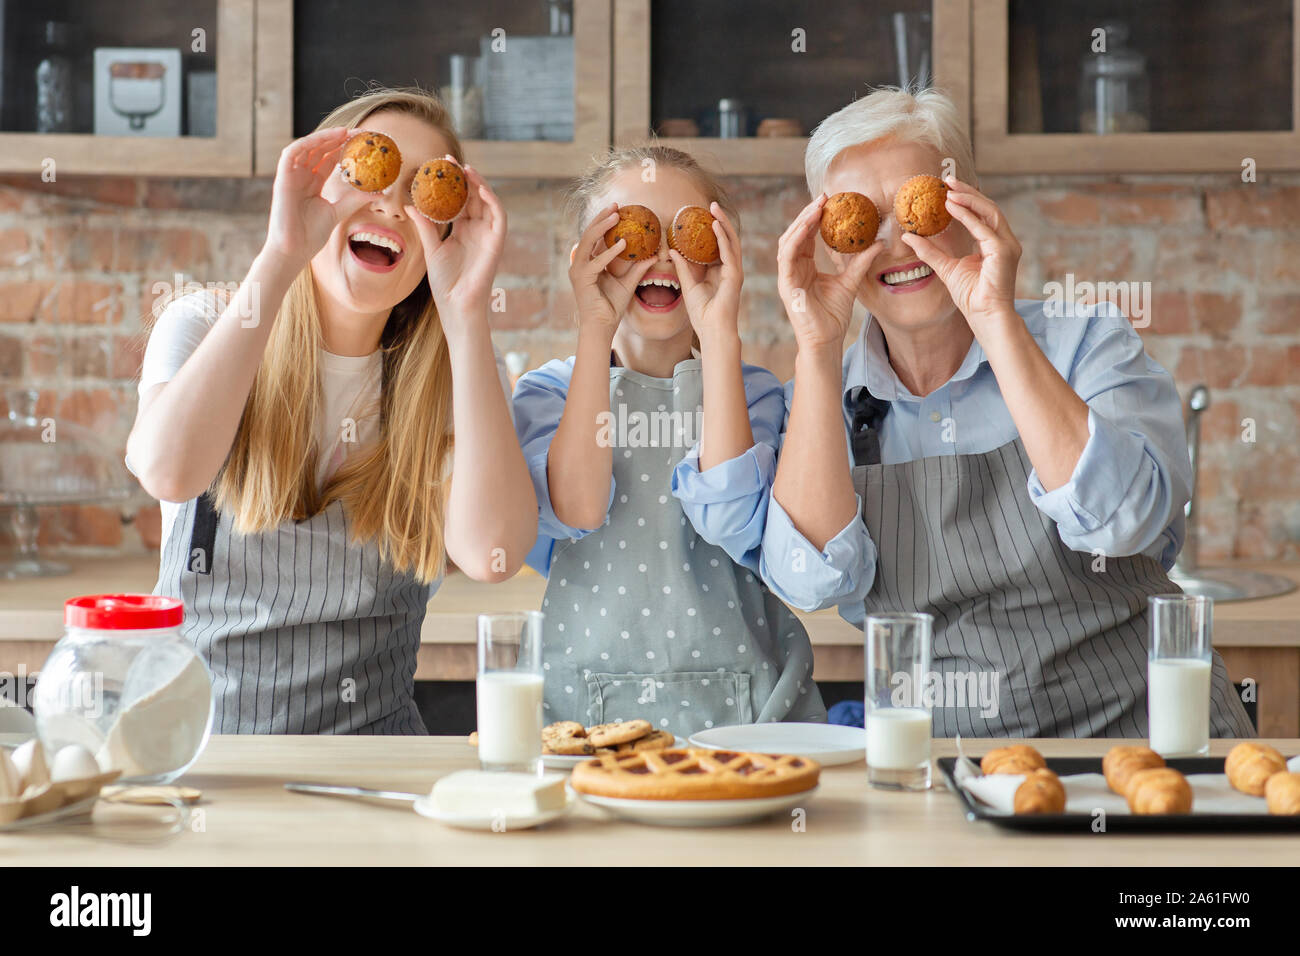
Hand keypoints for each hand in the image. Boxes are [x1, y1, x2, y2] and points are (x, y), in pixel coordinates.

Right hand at [263, 127, 372, 270]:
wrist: (294, 250)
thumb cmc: (311, 235)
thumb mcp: (339, 212)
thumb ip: (355, 200)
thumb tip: (379, 192)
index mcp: (313, 183)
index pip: (329, 159)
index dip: (345, 148)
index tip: (364, 143)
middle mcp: (302, 176)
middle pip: (320, 150)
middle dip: (338, 138)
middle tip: (359, 133)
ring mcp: (291, 176)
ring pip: (306, 147)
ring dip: (324, 137)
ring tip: (344, 132)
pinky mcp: (282, 179)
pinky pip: (291, 154)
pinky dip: (306, 143)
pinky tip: (323, 139)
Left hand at [405, 160, 506, 321]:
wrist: (456, 304)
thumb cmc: (445, 282)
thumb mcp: (431, 248)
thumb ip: (425, 226)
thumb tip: (410, 206)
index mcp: (462, 230)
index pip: (460, 200)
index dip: (452, 183)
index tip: (438, 166)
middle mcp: (477, 229)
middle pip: (474, 196)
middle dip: (464, 177)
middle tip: (448, 160)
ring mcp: (487, 235)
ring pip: (488, 202)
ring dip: (479, 184)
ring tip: (465, 169)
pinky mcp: (496, 242)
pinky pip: (499, 217)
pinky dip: (492, 201)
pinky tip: (480, 189)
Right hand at [568, 203, 654, 333]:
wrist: (602, 326)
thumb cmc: (611, 307)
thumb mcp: (628, 283)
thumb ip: (638, 269)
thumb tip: (654, 256)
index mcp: (589, 262)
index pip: (596, 236)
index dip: (605, 221)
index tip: (619, 209)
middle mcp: (581, 263)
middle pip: (589, 233)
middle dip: (602, 217)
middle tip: (617, 205)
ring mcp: (578, 270)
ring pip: (588, 241)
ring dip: (602, 227)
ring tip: (616, 215)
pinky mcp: (581, 279)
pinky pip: (596, 262)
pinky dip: (608, 252)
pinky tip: (622, 244)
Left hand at [669, 202, 741, 341]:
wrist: (712, 330)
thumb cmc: (702, 313)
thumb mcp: (687, 285)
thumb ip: (682, 267)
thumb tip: (672, 250)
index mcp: (718, 270)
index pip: (716, 244)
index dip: (711, 229)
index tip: (701, 214)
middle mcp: (728, 268)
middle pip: (726, 239)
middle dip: (720, 220)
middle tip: (711, 205)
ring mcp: (734, 271)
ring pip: (730, 241)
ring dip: (723, 223)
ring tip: (714, 208)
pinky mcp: (735, 275)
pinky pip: (729, 252)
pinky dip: (722, 238)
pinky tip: (716, 226)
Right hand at [777, 194, 883, 351]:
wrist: (826, 339)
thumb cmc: (833, 315)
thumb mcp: (850, 282)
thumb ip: (861, 262)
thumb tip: (879, 243)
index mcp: (805, 266)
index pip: (807, 236)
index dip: (815, 218)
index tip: (830, 201)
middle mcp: (793, 268)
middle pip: (796, 234)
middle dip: (807, 214)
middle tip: (823, 197)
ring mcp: (787, 276)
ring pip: (788, 241)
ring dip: (801, 223)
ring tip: (816, 208)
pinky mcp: (785, 284)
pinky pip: (786, 257)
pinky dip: (795, 240)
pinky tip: (806, 228)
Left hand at [901, 178, 1021, 331]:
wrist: (985, 316)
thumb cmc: (971, 297)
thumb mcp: (946, 268)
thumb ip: (930, 251)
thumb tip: (909, 236)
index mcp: (994, 243)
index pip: (982, 214)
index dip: (966, 199)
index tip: (947, 188)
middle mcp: (1004, 241)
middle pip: (987, 207)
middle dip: (968, 192)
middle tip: (948, 180)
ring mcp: (1007, 245)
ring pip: (989, 212)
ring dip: (969, 199)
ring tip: (949, 190)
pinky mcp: (1004, 252)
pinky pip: (984, 228)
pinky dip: (968, 216)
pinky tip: (952, 207)